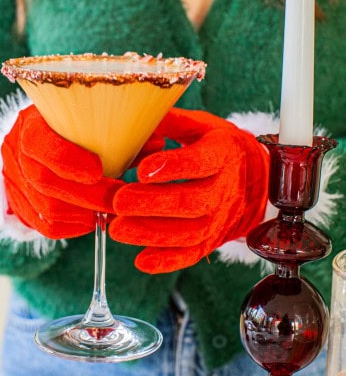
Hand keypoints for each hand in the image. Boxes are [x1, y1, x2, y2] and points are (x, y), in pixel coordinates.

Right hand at [1, 105, 123, 238]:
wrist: (39, 147)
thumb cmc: (74, 129)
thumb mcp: (92, 122)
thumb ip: (121, 132)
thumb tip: (158, 144)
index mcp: (30, 124)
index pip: (39, 144)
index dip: (68, 161)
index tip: (99, 170)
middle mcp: (15, 152)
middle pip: (44, 181)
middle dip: (87, 195)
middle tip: (119, 199)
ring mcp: (13, 182)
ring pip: (47, 209)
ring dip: (84, 214)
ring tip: (111, 210)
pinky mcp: (19, 207)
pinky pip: (46, 226)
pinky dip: (75, 227)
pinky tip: (94, 219)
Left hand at [110, 108, 268, 272]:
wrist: (258, 180)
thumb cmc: (220, 147)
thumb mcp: (202, 126)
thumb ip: (171, 121)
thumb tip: (136, 114)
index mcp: (223, 154)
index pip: (201, 162)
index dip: (174, 167)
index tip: (142, 170)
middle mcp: (225, 189)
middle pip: (192, 202)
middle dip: (153, 204)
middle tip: (118, 202)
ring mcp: (220, 219)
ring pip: (190, 232)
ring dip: (152, 234)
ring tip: (117, 230)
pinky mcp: (213, 240)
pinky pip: (193, 254)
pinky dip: (167, 261)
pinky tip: (141, 261)